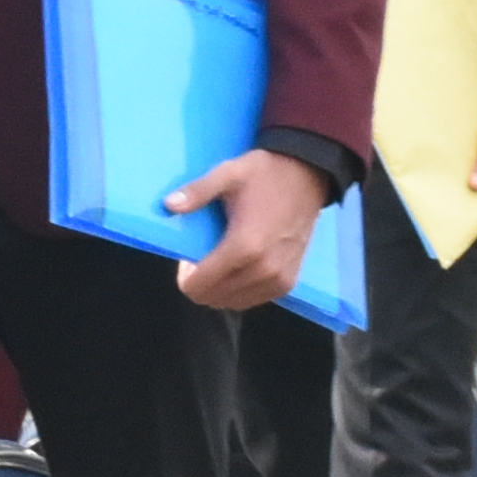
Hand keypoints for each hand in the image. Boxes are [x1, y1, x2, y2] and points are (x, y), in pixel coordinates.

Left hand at [170, 148, 328, 312]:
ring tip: (220, 262)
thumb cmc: (265, 174)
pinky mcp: (288, 283)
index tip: (188, 259)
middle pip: (213, 298)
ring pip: (231, 303)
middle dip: (201, 283)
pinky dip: (239, 291)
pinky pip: (252, 300)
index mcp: (245, 246)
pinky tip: (238, 269)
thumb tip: (168, 205)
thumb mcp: (228, 173)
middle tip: (202, 259)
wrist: (308, 177)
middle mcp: (263, 270)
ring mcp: (278, 280)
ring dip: (220, 289)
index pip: (200, 286)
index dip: (186, 277)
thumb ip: (198, 192)